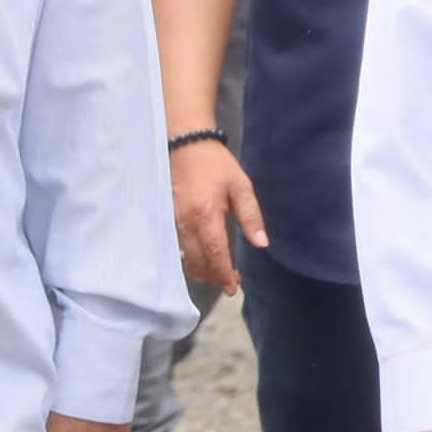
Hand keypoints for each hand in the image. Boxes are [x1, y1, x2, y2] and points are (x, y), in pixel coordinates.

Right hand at [171, 140, 263, 297]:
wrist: (187, 144)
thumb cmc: (217, 165)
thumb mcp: (241, 186)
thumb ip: (251, 216)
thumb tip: (261, 243)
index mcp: (206, 214)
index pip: (215, 253)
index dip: (223, 273)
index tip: (233, 287)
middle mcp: (187, 222)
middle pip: (197, 261)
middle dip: (213, 276)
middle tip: (230, 282)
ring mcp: (174, 221)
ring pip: (186, 256)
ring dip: (202, 269)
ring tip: (219, 272)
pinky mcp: (169, 218)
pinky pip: (180, 246)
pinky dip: (192, 257)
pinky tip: (204, 256)